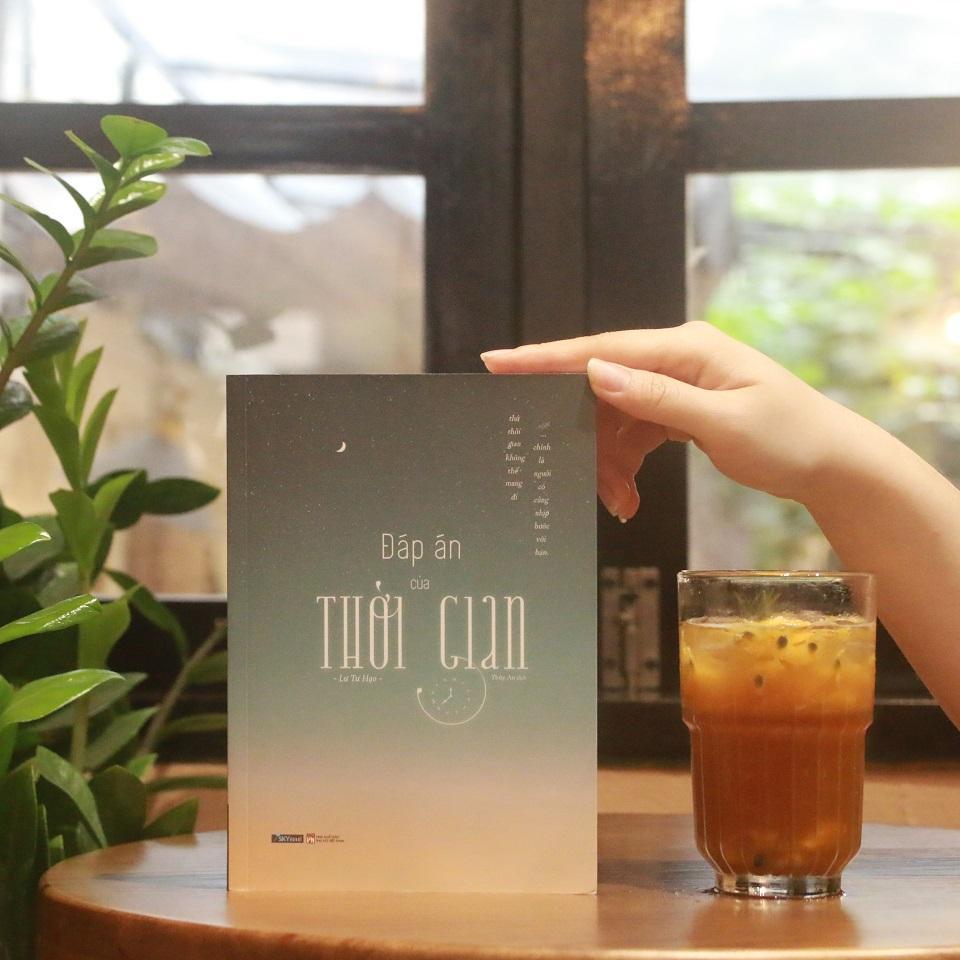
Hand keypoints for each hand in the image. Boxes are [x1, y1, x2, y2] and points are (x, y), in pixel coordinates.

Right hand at [482, 322, 868, 520]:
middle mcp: (676, 359)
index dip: (544, 359)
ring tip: (617, 502)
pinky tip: (627, 494)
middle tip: (571, 477)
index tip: (496, 363)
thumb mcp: (724, 422)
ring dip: (608, 462)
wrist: (833, 465)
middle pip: (601, 389)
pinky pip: (635, 432)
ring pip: (615, 418)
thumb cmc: (790, 439)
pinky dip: (626, 464)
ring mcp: (678, 384)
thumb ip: (658, 397)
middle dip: (583, 436)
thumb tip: (596, 372)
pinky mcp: (681, 408)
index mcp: (686, 349)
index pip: (601, 351)